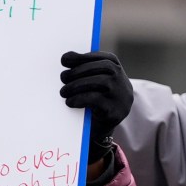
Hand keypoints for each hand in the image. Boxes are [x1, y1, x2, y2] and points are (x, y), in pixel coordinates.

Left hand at [60, 50, 131, 181]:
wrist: (100, 128)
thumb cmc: (93, 100)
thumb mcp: (91, 84)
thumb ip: (83, 70)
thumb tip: (66, 57)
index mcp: (118, 71)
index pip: (105, 58)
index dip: (84, 57)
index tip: (64, 59)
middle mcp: (123, 82)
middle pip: (103, 68)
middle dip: (79, 71)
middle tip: (62, 77)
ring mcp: (121, 97)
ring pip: (101, 82)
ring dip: (77, 85)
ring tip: (63, 92)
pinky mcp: (115, 112)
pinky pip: (97, 100)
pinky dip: (80, 99)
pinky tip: (69, 102)